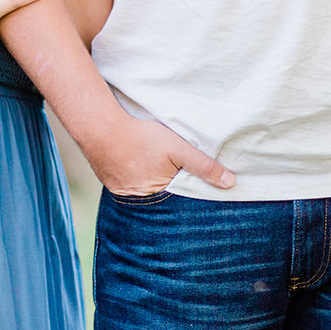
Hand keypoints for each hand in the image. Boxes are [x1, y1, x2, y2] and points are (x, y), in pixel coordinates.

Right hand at [86, 112, 235, 195]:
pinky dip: (134, 177)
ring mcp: (122, 192)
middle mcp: (139, 200)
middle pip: (161, 199)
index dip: (187, 195)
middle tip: (172, 180)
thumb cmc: (141, 138)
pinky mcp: (110, 182)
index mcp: (159, 194)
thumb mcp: (177, 148)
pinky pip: (127, 185)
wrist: (100, 128)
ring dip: (150, 184)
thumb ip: (203, 166)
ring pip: (144, 192)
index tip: (195, 191)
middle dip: (169, 192)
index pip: (179, 201)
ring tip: (153, 170)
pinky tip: (135, 166)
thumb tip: (230, 183)